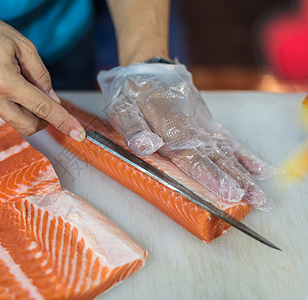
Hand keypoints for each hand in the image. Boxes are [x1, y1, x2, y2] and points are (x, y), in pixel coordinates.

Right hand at [0, 7, 84, 140]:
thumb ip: (41, 75)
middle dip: (45, 120)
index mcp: (5, 82)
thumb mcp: (22, 45)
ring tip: (20, 83)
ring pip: (16, 122)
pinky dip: (13, 105)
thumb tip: (53, 99)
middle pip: (30, 126)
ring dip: (28, 112)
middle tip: (47, 102)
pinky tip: (6, 83)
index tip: (79, 134)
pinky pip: (3, 113)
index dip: (63, 121)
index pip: (42, 108)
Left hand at [97, 62, 274, 206]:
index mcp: (170, 129)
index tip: (230, 192)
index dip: (212, 176)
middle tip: (255, 200)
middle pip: (216, 157)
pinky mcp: (204, 121)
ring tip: (259, 193)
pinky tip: (255, 166)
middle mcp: (191, 128)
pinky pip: (226, 139)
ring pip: (225, 151)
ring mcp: (201, 124)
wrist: (146, 66)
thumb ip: (133, 129)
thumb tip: (148, 147)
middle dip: (235, 180)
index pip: (193, 157)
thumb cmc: (129, 91)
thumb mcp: (121, 108)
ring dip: (243, 172)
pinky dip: (241, 153)